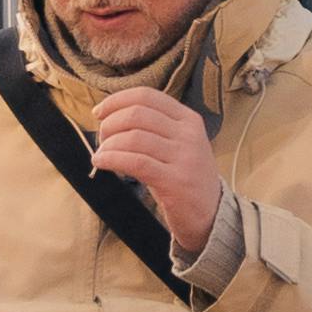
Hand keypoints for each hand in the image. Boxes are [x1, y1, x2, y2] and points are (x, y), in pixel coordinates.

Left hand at [88, 85, 221, 259]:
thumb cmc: (185, 178)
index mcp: (189, 119)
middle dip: (110, 124)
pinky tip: (101, 163)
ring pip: (134, 137)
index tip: (99, 112)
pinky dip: (112, 159)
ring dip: (109, 145)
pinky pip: (135, 162)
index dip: (117, 101)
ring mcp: (185, 157)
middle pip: (137, 114)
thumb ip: (153, 127)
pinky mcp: (176, 181)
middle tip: (101, 139)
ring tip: (101, 155)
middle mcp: (189, 134)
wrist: (211, 214)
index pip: (147, 96)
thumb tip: (110, 116)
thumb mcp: (178, 144)